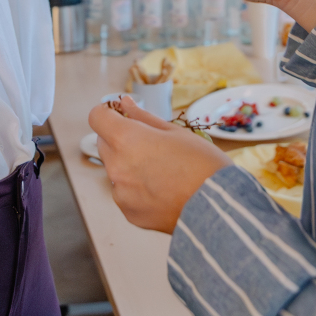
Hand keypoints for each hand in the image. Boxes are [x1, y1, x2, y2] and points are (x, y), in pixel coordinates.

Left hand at [89, 95, 230, 232]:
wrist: (218, 209)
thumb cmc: (202, 164)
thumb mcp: (175, 132)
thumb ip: (144, 117)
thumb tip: (125, 103)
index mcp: (126, 139)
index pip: (96, 117)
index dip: (107, 113)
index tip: (121, 115)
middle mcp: (117, 166)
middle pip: (104, 143)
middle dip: (119, 138)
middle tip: (149, 143)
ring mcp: (121, 192)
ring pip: (114, 169)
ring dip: (127, 164)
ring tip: (161, 170)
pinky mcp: (129, 212)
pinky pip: (124, 193)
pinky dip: (136, 188)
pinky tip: (162, 190)